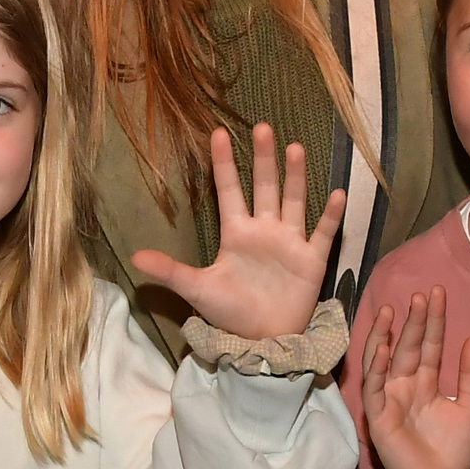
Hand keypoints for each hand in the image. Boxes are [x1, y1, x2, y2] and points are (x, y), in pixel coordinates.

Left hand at [131, 124, 343, 340]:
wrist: (262, 341)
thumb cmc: (230, 313)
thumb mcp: (197, 289)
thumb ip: (170, 270)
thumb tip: (133, 257)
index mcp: (236, 233)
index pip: (229, 191)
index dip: (224, 164)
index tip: (218, 133)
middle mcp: (264, 230)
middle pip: (264, 187)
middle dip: (263, 159)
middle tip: (262, 127)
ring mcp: (289, 242)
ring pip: (293, 201)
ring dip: (295, 177)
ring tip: (295, 148)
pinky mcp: (311, 259)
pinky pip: (323, 232)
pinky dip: (330, 215)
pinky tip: (337, 193)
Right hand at [360, 287, 469, 468]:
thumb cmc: (454, 450)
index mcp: (426, 383)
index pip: (429, 346)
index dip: (433, 321)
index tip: (438, 293)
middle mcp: (405, 386)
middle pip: (408, 348)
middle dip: (413, 322)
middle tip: (421, 295)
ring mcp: (389, 399)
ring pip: (383, 361)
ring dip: (386, 336)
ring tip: (391, 310)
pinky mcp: (378, 417)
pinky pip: (374, 388)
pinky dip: (376, 368)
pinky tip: (383, 348)